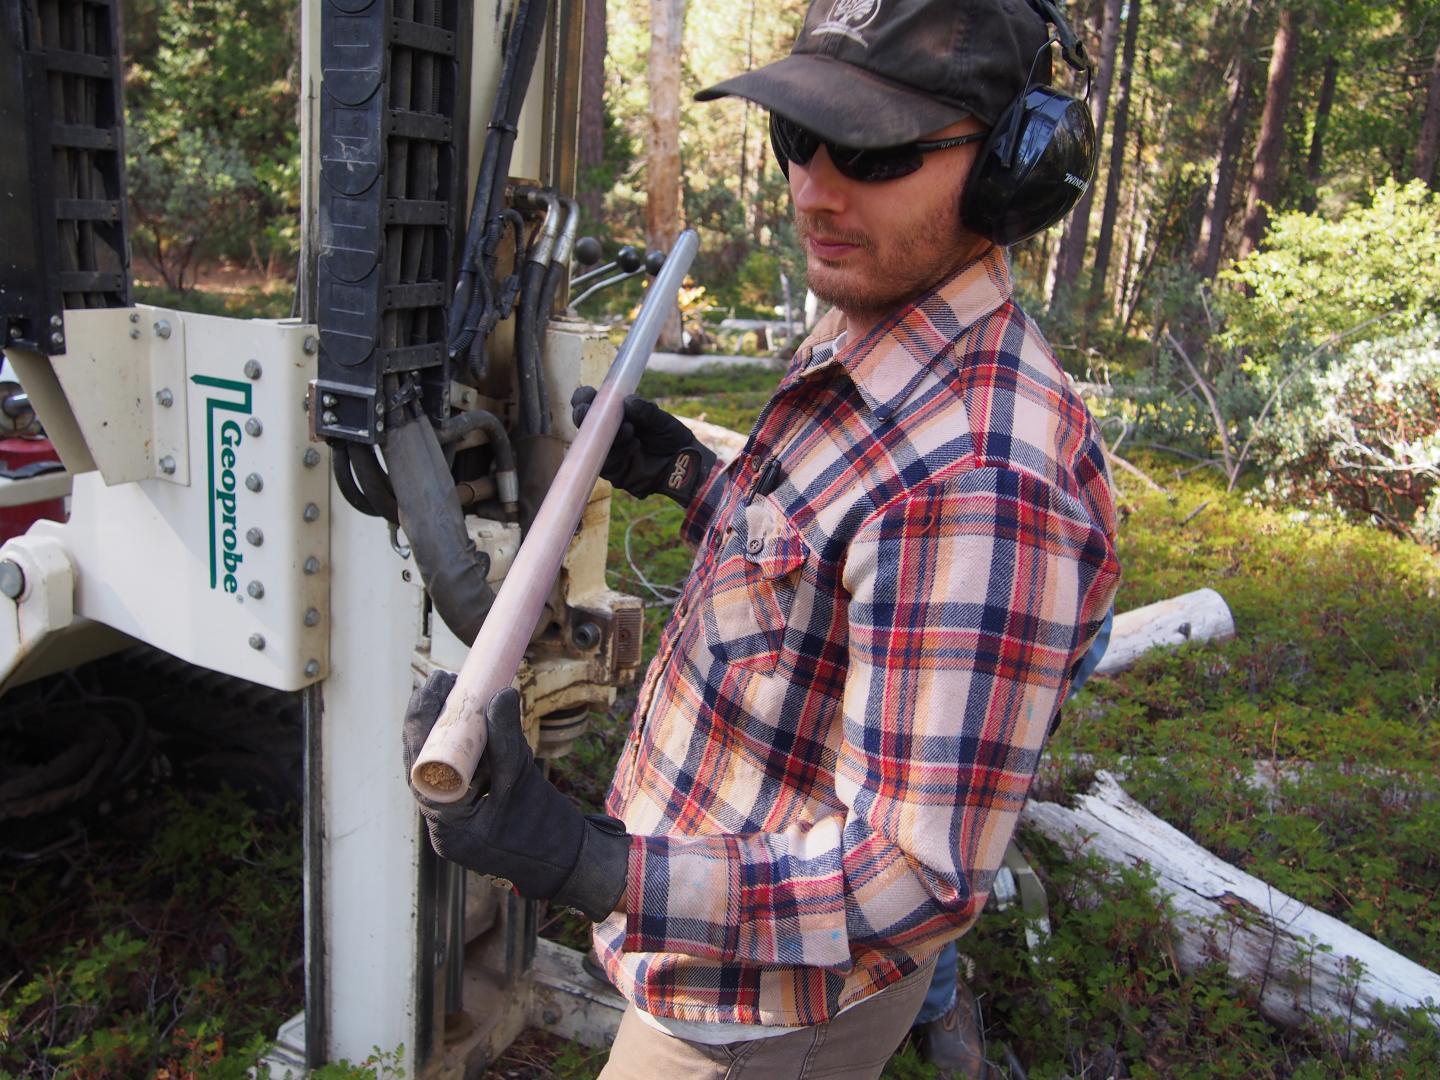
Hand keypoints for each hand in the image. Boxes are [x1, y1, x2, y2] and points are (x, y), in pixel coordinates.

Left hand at [402, 671, 628, 919]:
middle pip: (421, 761)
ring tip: (456, 693)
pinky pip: (452, 777)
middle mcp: (439, 824)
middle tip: (444, 680)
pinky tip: (469, 724)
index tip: (438, 683)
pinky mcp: (462, 817)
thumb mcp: (523, 777)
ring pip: (435, 768)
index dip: (424, 718)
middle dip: (430, 719)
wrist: (563, 863)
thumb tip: (500, 692)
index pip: (420, 761)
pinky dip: (460, 749)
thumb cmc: (544, 828)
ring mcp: (448, 823)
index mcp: (447, 821)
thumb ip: (506, 737)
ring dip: (443, 732)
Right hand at [571, 386, 715, 504]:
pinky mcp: (615, 473)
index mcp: (614, 416)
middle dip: (584, 416)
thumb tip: (626, 401)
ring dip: (608, 435)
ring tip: (629, 429)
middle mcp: (607, 434)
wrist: (685, 462)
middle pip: (584, 425)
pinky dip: (618, 453)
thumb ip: (645, 411)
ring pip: (593, 445)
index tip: (588, 394)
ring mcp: (609, 454)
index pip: (590, 404)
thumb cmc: (671, 438)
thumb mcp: (661, 420)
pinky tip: (634, 445)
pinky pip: (607, 464)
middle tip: (589, 410)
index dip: (583, 398)